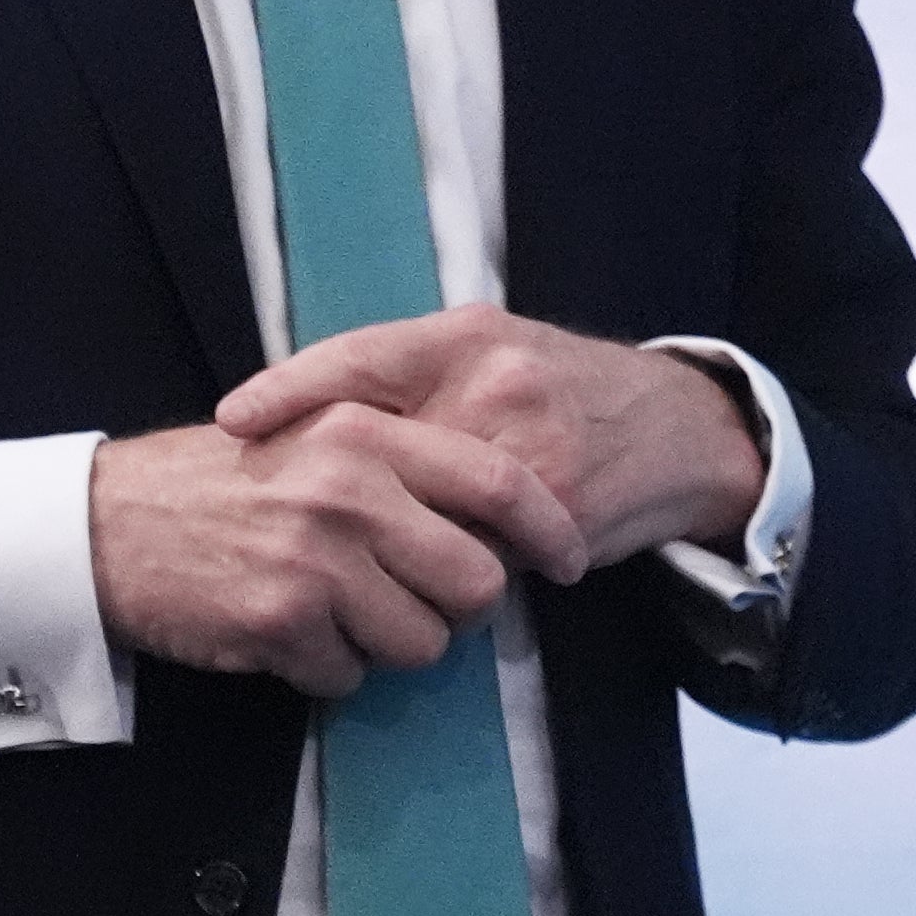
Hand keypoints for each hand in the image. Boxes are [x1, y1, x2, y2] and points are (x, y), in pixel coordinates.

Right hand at [87, 406, 576, 697]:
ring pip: (422, 642)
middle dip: (461, 609)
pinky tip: (290, 635)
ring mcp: (317, 560)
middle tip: (422, 603)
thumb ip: (401, 458)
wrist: (106, 525)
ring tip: (340, 614)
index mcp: (368, 434)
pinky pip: (351, 676)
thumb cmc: (222, 481)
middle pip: (476, 582)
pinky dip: (327, 670)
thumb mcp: (314, 434)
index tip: (572, 559)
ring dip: (391, 644)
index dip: (550, 529)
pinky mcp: (281, 621)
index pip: (500, 483)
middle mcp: (350, 492)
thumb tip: (503, 505)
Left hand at [212, 304, 765, 582]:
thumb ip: (415, 376)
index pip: (363, 356)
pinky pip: (478, 548)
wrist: (681, 427)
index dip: (292, 387)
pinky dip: (450, 564)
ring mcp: (529, 447)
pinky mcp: (559, 508)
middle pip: (384, 446)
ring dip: (393, 542)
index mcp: (467, 338)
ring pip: (427, 510)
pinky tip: (432, 577)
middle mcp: (495, 382)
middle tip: (284, 520)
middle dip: (333, 491)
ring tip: (356, 560)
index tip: (234, 422)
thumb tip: (306, 416)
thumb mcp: (493, 351)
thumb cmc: (566, 390)